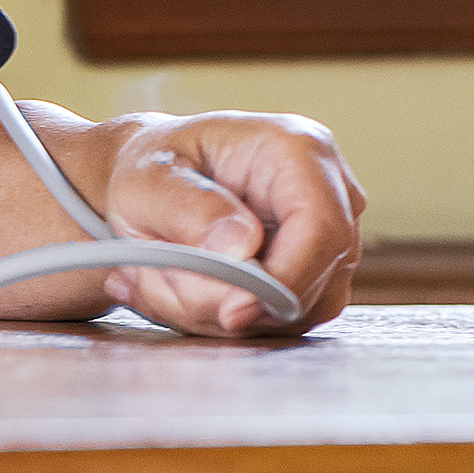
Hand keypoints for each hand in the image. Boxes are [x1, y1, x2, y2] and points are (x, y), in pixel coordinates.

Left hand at [86, 106, 363, 337]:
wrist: (153, 182)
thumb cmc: (152, 168)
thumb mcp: (146, 181)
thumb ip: (188, 212)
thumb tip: (241, 250)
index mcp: (294, 150)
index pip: (321, 228)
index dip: (282, 280)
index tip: (232, 312)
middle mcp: (326, 192)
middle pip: (313, 277)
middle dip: (234, 300)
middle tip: (167, 282)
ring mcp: (323, 237)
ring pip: (294, 311)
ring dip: (219, 311)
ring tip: (167, 277)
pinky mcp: (312, 275)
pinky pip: (279, 322)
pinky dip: (224, 320)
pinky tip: (187, 290)